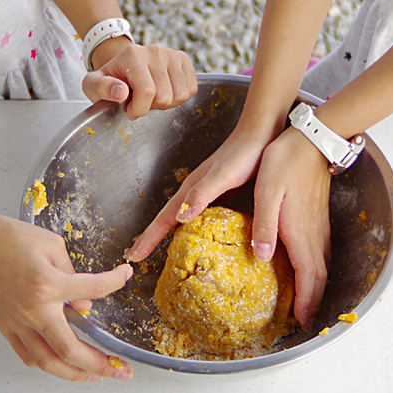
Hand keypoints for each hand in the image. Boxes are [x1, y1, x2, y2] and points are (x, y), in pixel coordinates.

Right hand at [0, 209, 134, 381]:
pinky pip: (27, 355)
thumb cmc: (8, 238)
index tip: (124, 276)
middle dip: (100, 364)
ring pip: (48, 361)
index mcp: (47, 283)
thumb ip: (72, 272)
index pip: (92, 289)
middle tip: (121, 370)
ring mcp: (17, 322)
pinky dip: (47, 364)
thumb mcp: (50, 244)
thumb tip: (85, 304)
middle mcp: (32, 309)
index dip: (114, 281)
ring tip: (94, 376)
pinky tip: (60, 364)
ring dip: (75, 374)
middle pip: (70, 349)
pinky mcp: (6, 327)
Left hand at [82, 39, 196, 120]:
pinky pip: (191, 88)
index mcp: (133, 55)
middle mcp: (155, 51)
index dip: (139, 109)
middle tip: (140, 100)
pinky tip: (164, 91)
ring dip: (166, 103)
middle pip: (165, 96)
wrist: (123, 64)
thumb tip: (120, 91)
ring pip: (180, 94)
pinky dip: (179, 96)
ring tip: (152, 95)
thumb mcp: (93, 84)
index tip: (129, 109)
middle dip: (152, 106)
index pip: (147, 92)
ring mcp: (172, 53)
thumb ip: (100, 88)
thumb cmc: (110, 78)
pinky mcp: (183, 59)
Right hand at [125, 125, 270, 261]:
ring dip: (164, 233)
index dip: (148, 238)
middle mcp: (193, 192)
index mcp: (190, 189)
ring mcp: (205, 193)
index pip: (163, 219)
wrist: (259, 135)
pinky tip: (191, 234)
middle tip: (136, 256)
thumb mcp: (222, 176)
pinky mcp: (218, 194)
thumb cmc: (242, 155)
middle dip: (150, 237)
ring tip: (155, 248)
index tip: (133, 256)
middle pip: (165, 219)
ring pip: (178, 217)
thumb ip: (202, 194)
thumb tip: (180, 217)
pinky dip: (186, 228)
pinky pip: (195, 216)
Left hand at [250, 128, 331, 329]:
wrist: (310, 139)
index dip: (306, 301)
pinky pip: (321, 250)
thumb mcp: (267, 191)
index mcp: (299, 231)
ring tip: (309, 302)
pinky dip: (317, 268)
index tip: (303, 322)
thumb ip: (265, 225)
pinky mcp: (318, 215)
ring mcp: (318, 224)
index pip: (307, 276)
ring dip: (316, 286)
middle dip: (314, 301)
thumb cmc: (284, 162)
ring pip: (322, 264)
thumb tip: (263, 256)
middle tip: (306, 322)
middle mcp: (313, 233)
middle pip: (318, 276)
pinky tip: (310, 267)